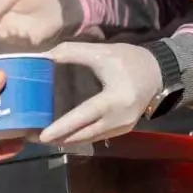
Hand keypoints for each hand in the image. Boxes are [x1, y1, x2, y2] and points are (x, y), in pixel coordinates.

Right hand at [0, 0, 62, 46]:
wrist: (59, 0)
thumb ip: (1, 2)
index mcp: (1, 11)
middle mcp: (7, 24)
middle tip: (7, 30)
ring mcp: (18, 33)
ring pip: (7, 41)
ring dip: (11, 37)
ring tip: (20, 30)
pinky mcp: (30, 41)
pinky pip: (21, 46)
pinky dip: (23, 41)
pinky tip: (29, 34)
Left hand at [39, 43, 161, 145]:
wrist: (159, 72)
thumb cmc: (130, 61)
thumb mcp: (102, 52)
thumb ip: (73, 52)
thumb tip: (46, 56)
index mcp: (113, 100)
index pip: (82, 117)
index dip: (62, 127)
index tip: (42, 136)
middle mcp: (118, 120)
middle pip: (82, 135)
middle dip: (58, 138)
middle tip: (33, 136)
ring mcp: (121, 128)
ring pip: (88, 139)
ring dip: (67, 139)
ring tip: (43, 137)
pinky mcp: (122, 130)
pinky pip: (96, 137)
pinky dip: (79, 137)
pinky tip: (65, 134)